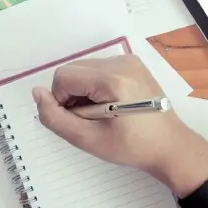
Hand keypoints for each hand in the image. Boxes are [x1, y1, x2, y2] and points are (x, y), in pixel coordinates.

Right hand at [32, 55, 207, 197]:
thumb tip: (37, 93)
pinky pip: (97, 69)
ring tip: (99, 113)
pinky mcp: (132, 63)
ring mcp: (128, 60)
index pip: (63, 77)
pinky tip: (108, 104)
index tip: (76, 120)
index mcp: (113, 80)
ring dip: (81, 91)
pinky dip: (94, 86)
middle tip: (88, 119)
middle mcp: (121, 62)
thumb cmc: (131, 147)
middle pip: (72, 70)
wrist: (170, 146)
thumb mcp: (87, 139)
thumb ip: (55, 117)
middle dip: (71, 95)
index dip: (61, 100)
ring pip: (83, 69)